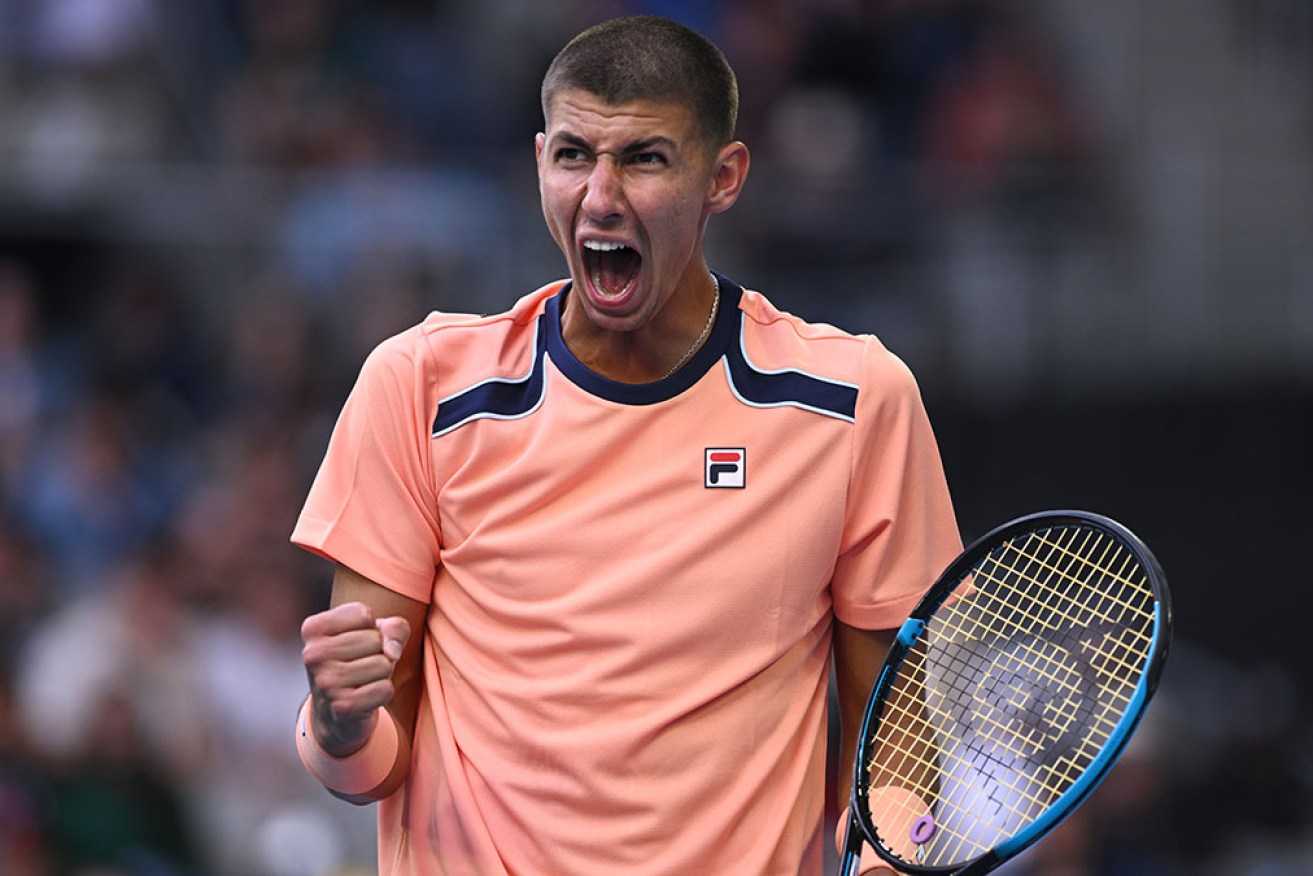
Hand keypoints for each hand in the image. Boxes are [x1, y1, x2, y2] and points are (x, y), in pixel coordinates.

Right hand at [300, 601, 410, 755]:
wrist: (337, 712)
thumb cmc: (358, 660)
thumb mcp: (375, 632)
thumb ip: (393, 627)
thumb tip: (392, 652)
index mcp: (313, 628)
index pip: (362, 614)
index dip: (371, 628)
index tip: (356, 642)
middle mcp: (313, 654)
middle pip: (375, 639)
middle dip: (379, 652)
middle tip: (360, 665)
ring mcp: (325, 682)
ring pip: (383, 664)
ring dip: (382, 673)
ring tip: (363, 680)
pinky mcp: (342, 706)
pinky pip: (385, 688)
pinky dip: (384, 692)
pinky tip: (365, 696)